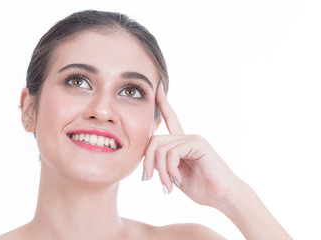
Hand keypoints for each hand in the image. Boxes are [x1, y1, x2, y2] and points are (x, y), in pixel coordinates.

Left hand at [143, 83, 239, 207]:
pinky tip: (177, 181)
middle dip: (148, 162)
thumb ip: (163, 164)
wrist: (222, 196)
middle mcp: (186, 137)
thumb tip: (148, 161)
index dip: (163, 103)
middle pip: (154, 140)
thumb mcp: (175, 175)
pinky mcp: (198, 144)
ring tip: (168, 186)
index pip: (170, 118)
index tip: (158, 87)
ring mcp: (193, 138)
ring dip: (160, 170)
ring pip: (161, 148)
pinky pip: (172, 152)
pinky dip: (169, 169)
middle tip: (149, 180)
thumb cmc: (201, 187)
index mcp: (182, 142)